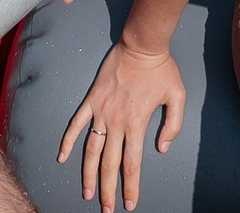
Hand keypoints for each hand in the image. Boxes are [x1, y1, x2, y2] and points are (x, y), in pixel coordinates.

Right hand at [59, 40, 186, 212]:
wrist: (142, 44)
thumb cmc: (161, 69)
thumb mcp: (177, 96)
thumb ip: (172, 126)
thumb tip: (161, 149)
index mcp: (137, 124)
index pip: (132, 164)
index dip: (130, 186)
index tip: (129, 203)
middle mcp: (117, 122)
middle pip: (110, 164)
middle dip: (108, 190)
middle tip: (107, 209)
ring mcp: (101, 112)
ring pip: (91, 151)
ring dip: (88, 174)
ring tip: (87, 194)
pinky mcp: (91, 101)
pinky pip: (76, 125)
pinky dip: (67, 142)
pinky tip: (62, 158)